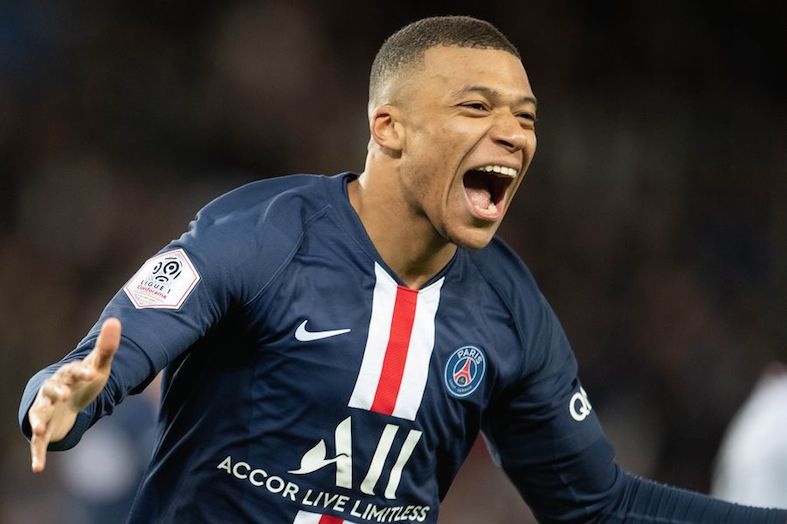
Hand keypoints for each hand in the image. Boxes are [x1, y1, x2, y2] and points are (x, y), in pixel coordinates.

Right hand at [28, 317, 120, 472]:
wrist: (68, 398)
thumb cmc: (84, 381)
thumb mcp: (98, 366)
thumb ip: (107, 347)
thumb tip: (115, 320)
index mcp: (66, 375)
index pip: (73, 371)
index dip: (81, 372)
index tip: (91, 373)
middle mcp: (52, 391)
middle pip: (51, 390)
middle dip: (56, 392)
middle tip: (63, 394)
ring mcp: (46, 410)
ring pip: (38, 415)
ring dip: (38, 421)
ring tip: (39, 429)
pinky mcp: (45, 428)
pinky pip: (38, 443)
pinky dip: (37, 455)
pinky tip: (38, 469)